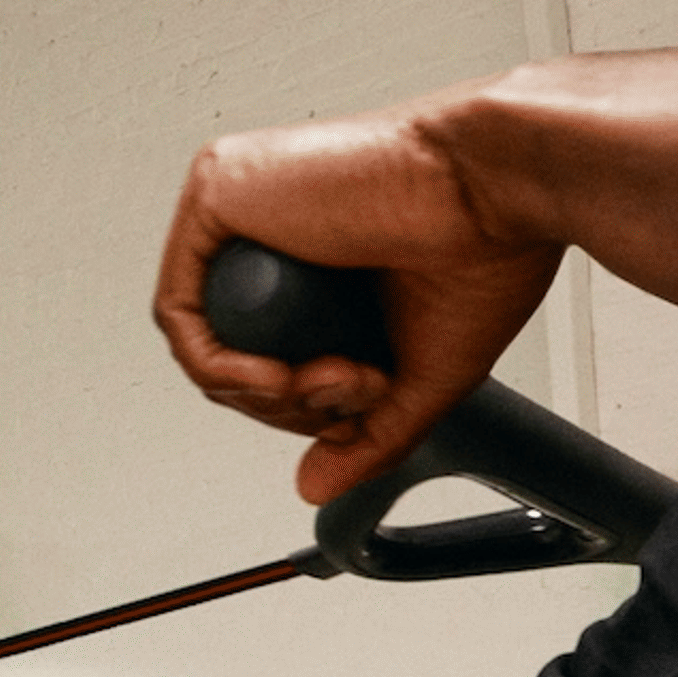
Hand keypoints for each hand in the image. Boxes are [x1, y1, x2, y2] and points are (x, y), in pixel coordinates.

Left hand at [151, 100, 565, 503]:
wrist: (500, 189)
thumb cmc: (483, 249)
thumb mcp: (416, 372)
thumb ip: (363, 433)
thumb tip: (311, 487)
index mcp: (316, 254)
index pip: (267, 356)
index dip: (304, 407)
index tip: (364, 401)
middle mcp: (271, 225)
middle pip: (230, 356)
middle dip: (290, 405)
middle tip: (357, 387)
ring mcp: (241, 206)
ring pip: (203, 341)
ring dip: (268, 394)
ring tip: (338, 375)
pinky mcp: (217, 191)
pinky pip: (178, 312)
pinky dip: (222, 368)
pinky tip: (282, 377)